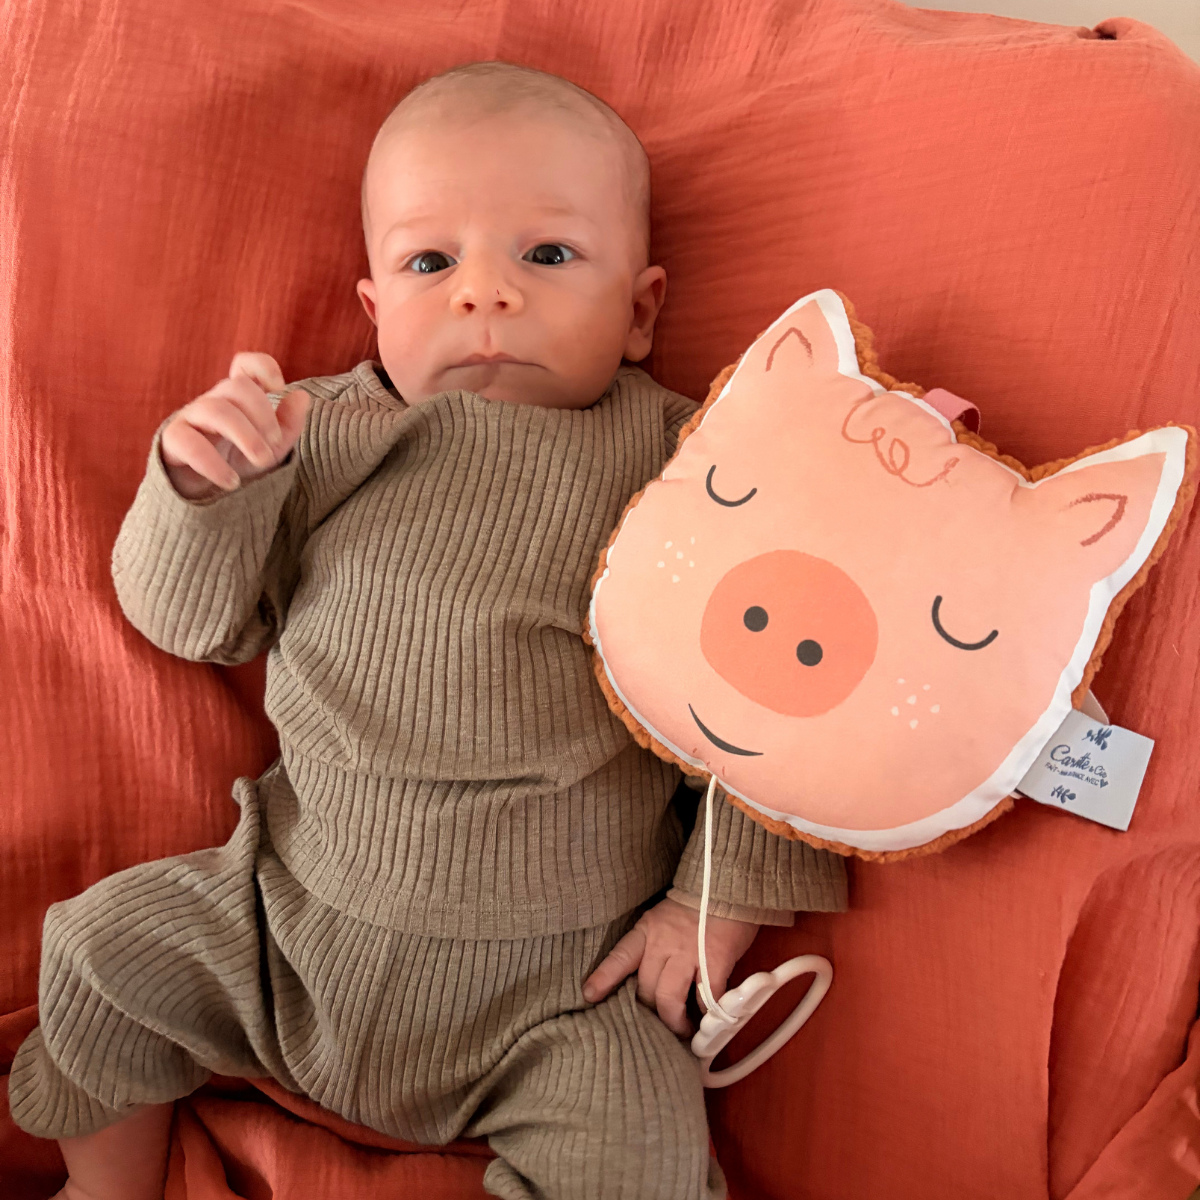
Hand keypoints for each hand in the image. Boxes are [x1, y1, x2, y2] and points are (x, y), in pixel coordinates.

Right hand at [160, 352, 310, 498]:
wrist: (206, 494)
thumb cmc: (239, 461)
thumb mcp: (272, 447)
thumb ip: (289, 424)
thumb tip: (302, 396)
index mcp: (238, 398)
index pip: (244, 365)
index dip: (262, 367)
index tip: (278, 388)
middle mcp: (213, 401)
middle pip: (236, 386)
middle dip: (262, 413)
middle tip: (274, 442)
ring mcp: (191, 418)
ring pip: (215, 410)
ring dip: (245, 435)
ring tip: (262, 461)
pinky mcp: (173, 441)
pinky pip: (188, 442)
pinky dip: (212, 464)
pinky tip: (232, 481)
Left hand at [581, 897, 759, 1035]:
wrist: (726, 886)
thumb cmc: (694, 905)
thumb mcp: (662, 919)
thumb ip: (654, 946)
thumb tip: (649, 979)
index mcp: (647, 931)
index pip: (620, 956)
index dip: (604, 978)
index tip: (590, 995)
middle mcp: (663, 944)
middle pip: (646, 988)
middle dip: (650, 1010)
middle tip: (660, 1022)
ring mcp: (689, 954)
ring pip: (670, 999)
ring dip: (674, 1021)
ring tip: (682, 1030)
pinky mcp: (715, 962)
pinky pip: (706, 998)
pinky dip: (705, 1013)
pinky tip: (706, 1020)